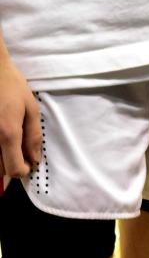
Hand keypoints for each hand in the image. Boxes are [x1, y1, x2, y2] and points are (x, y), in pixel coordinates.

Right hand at [0, 52, 40, 179]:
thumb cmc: (11, 86)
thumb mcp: (31, 108)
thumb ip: (33, 136)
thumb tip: (35, 158)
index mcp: (8, 133)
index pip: (13, 170)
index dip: (23, 171)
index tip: (28, 163)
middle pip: (0, 170)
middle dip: (12, 166)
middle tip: (20, 151)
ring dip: (1, 160)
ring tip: (9, 143)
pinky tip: (1, 138)